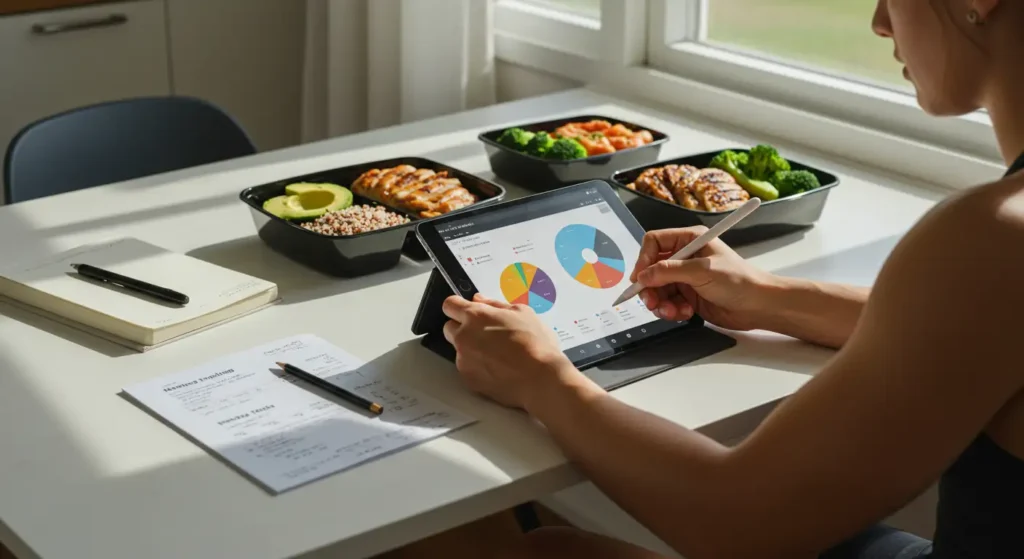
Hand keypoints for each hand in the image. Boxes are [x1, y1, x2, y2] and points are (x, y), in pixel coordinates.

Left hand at [442, 294, 596, 409]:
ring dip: (470, 349)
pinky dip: (477, 367)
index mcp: (476, 316)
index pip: (449, 305)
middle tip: (484, 333)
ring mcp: (463, 360)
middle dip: (462, 328)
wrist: (540, 379)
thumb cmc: (536, 343)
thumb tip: (478, 299)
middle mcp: (463, 337)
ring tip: (496, 355)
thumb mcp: (522, 313)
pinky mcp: (468, 379)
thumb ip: (495, 304)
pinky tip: (497, 370)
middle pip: (449, 327)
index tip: (466, 310)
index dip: (457, 306)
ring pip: (459, 350)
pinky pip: (467, 368)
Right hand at [629, 226, 773, 330]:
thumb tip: (643, 276)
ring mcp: (686, 278)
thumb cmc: (740, 281)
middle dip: (650, 287)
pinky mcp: (688, 296)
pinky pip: (668, 303)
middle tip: (651, 302)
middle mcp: (685, 257)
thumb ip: (670, 272)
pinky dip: (671, 310)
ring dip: (660, 302)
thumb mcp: (702, 271)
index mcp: (690, 240)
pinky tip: (683, 314)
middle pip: (652, 269)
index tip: (640, 278)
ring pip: (657, 289)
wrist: (758, 306)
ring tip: (671, 311)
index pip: (655, 243)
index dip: (644, 259)